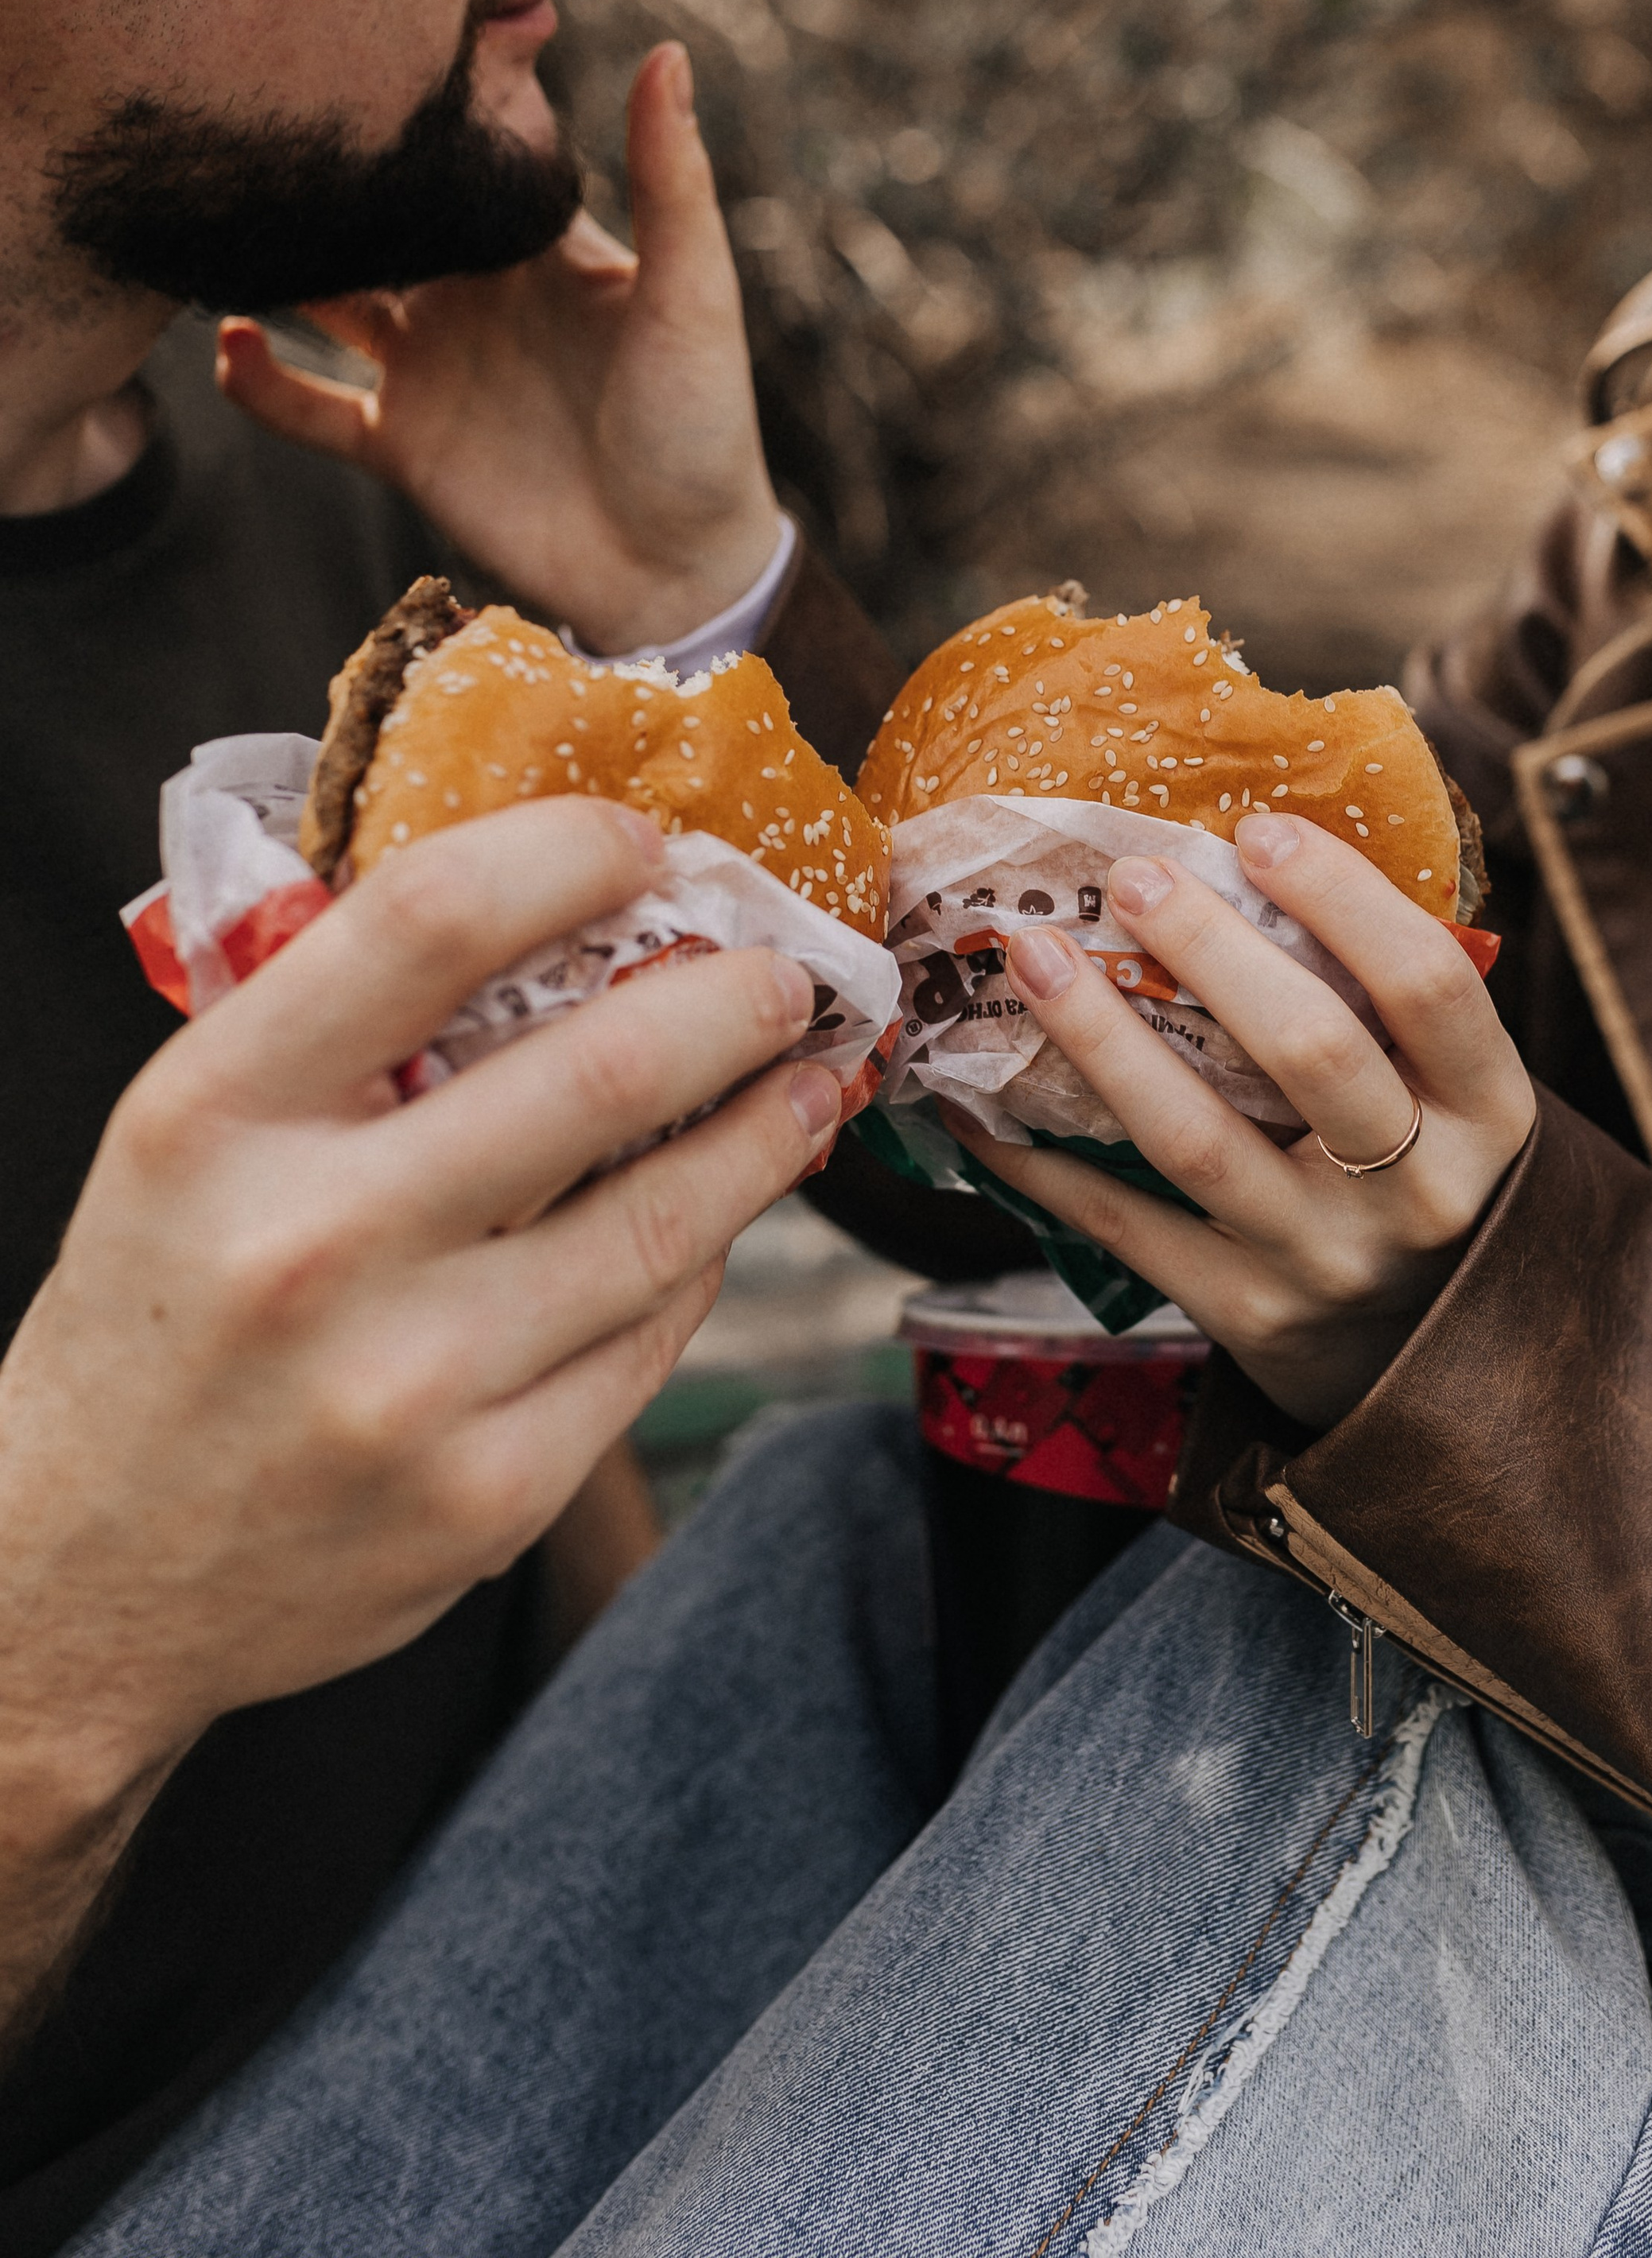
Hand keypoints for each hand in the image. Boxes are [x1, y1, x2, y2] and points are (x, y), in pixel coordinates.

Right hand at [0, 799, 837, 1849]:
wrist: (79, 1577)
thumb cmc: (160, 1311)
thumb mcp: (190, 1137)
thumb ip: (341, 1030)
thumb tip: (559, 915)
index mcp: (216, 1115)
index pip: (430, 923)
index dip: (568, 855)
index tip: (644, 842)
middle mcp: (312, 1245)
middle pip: (601, 1072)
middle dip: (734, 1003)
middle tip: (785, 975)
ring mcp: (410, 1384)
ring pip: (664, 1220)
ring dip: (764, 1131)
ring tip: (804, 1082)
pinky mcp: (488, 1495)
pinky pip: (650, 1342)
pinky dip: (700, 1263)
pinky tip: (719, 1219)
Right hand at [215, 43, 782, 653]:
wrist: (676, 569)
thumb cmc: (704, 425)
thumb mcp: (693, 293)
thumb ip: (670, 180)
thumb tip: (667, 52)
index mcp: (538, 247)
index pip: (464, 157)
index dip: (419, 108)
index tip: (360, 36)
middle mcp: (474, 296)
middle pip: (381, 219)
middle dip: (327, 177)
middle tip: (256, 118)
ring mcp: (431, 367)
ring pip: (327, 299)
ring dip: (276, 264)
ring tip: (216, 219)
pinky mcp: (402, 443)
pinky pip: (308, 406)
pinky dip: (260, 380)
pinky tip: (233, 339)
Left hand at [948, 812, 1535, 1429]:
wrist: (1431, 1366)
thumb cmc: (1423, 1179)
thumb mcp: (1453, 1101)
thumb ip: (1386, 1007)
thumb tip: (1254, 851)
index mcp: (1489, 1113)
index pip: (1428, 985)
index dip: (1345, 898)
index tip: (1260, 830)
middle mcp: (1418, 1191)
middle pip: (1309, 1049)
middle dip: (1208, 949)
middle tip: (1131, 877)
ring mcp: (1326, 1260)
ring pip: (1196, 1136)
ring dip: (1103, 1036)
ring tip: (1034, 955)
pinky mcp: (1246, 1314)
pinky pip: (1126, 1224)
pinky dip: (1043, 1162)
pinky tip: (981, 1105)